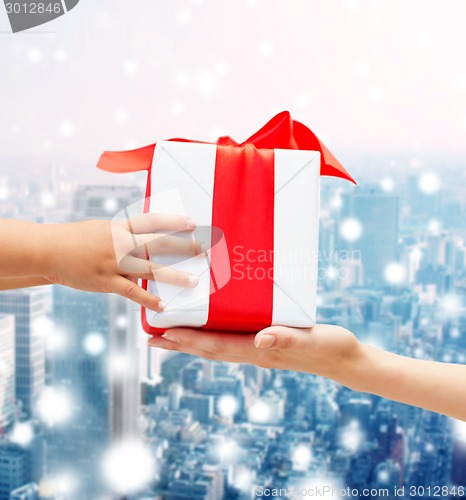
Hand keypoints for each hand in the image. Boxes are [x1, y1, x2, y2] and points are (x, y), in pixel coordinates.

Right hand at [39, 213, 201, 310]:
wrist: (48, 250)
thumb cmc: (75, 239)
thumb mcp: (102, 230)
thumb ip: (124, 237)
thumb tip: (144, 244)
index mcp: (120, 228)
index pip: (153, 221)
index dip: (174, 221)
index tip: (194, 222)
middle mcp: (121, 243)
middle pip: (159, 242)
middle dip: (185, 245)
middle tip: (205, 248)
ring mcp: (114, 262)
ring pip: (151, 269)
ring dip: (175, 275)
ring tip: (194, 281)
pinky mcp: (106, 281)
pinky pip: (132, 292)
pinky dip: (149, 299)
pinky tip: (164, 305)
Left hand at [148, 324, 362, 383]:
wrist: (344, 359)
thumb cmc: (329, 347)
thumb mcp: (311, 339)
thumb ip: (286, 337)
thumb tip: (262, 338)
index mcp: (261, 351)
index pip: (217, 346)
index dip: (190, 340)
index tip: (165, 335)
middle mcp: (254, 352)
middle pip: (209, 350)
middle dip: (180, 345)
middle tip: (151, 340)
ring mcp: (259, 350)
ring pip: (217, 347)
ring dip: (191, 343)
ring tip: (168, 337)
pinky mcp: (265, 344)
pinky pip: (231, 341)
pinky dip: (212, 338)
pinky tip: (208, 330)